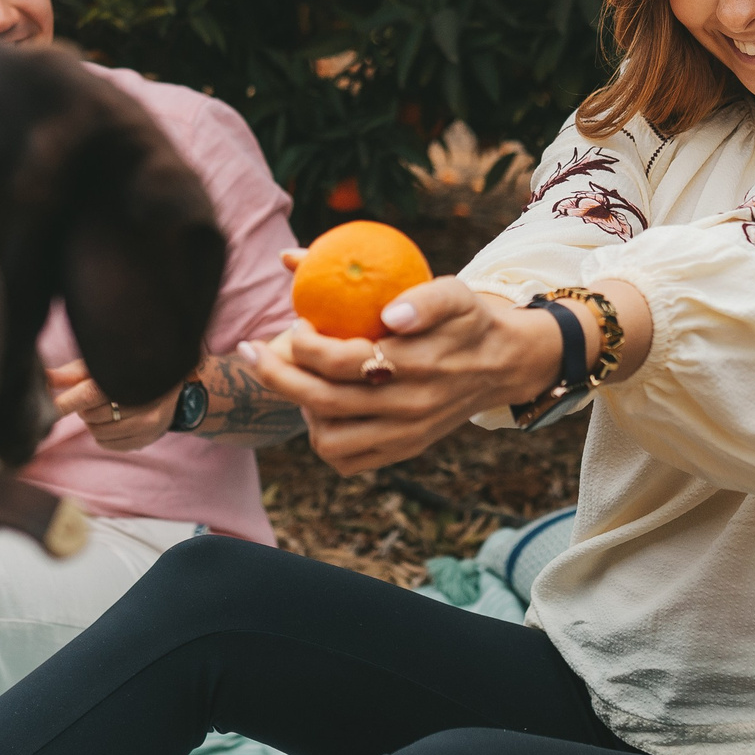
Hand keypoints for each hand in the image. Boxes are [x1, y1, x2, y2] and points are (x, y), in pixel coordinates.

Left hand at [48, 358, 183, 452]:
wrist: (172, 384)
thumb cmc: (126, 371)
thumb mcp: (100, 366)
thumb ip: (71, 375)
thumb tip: (42, 377)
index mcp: (126, 378)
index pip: (88, 395)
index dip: (66, 403)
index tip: (49, 408)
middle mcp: (140, 401)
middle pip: (90, 416)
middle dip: (86, 408)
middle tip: (96, 397)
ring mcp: (147, 422)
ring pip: (98, 433)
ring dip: (94, 422)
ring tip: (106, 408)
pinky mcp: (148, 438)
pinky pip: (109, 444)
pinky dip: (104, 436)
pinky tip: (114, 421)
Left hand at [241, 276, 562, 475]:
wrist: (502, 365)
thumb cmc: (467, 321)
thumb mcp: (455, 293)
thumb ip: (422, 296)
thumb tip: (388, 311)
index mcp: (418, 366)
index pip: (341, 361)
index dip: (305, 343)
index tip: (297, 322)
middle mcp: (409, 408)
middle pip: (323, 402)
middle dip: (276, 375)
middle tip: (252, 351)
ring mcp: (405, 435)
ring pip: (328, 441)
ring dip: (301, 408)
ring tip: (297, 378)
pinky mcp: (403, 451)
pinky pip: (346, 461)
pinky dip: (322, 438)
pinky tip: (319, 406)